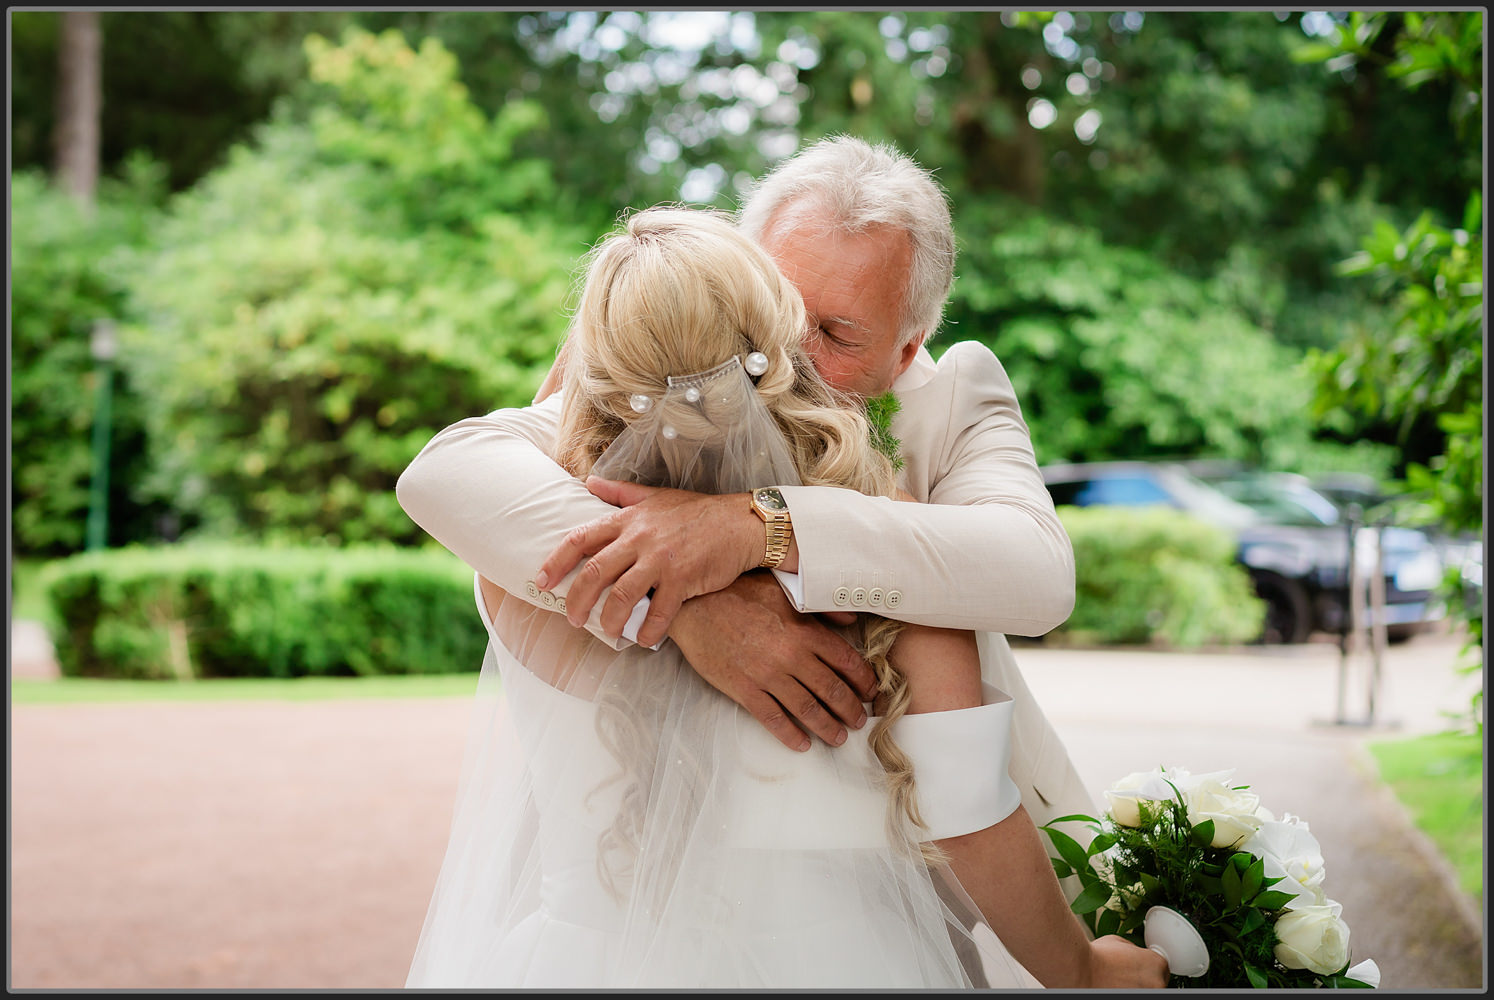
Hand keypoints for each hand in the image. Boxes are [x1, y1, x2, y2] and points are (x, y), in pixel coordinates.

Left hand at [537, 478, 761, 645]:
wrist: (740, 523)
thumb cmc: (697, 512)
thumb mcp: (655, 496)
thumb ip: (619, 493)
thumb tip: (588, 483)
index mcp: (628, 520)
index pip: (580, 539)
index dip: (556, 561)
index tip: (542, 581)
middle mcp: (639, 539)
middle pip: (595, 573)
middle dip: (576, 600)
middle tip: (571, 618)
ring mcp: (661, 560)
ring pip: (622, 596)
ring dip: (609, 620)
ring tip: (607, 632)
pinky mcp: (683, 579)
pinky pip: (659, 612)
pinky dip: (648, 631)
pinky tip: (644, 640)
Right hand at [668, 572, 876, 751]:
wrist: (693, 606)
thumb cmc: (737, 591)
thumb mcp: (782, 589)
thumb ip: (818, 607)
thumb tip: (849, 621)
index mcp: (803, 630)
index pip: (845, 660)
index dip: (863, 679)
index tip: (871, 691)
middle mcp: (790, 656)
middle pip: (831, 690)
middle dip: (850, 709)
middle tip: (860, 721)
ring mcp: (767, 676)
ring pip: (807, 709)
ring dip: (827, 727)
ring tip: (838, 737)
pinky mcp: (743, 690)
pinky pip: (773, 719)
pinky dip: (790, 734)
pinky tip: (801, 743)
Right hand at [1086, 935, 1170, 988]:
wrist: (1081, 970)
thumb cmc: (1098, 956)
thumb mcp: (1120, 942)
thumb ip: (1135, 950)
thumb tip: (1137, 955)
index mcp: (1158, 963)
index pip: (1162, 967)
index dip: (1149, 967)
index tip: (1139, 969)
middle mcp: (1158, 983)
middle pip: (1157, 982)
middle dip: (1144, 979)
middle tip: (1127, 975)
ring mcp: (1148, 995)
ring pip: (1148, 991)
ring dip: (1138, 987)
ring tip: (1119, 983)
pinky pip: (1137, 995)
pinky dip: (1129, 992)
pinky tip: (1116, 987)